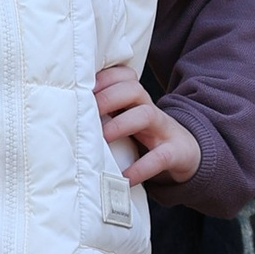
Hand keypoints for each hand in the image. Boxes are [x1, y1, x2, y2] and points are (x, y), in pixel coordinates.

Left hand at [96, 62, 201, 188]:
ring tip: (103, 139)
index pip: (124, 76)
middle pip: (134, 89)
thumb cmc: (148, 137)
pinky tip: (125, 177)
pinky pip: (159, 157)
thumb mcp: (129, 120)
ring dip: (121, 125)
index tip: (84, 88)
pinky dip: (141, 168)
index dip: (105, 78)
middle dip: (108, 97)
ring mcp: (164, 129)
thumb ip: (105, 115)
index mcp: (137, 101)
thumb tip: (66, 118)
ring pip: (146, 114)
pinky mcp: (175, 152)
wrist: (188, 154)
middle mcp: (149, 109)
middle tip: (87, 113)